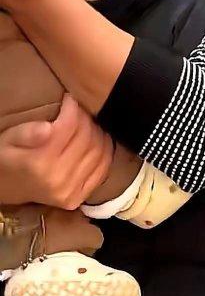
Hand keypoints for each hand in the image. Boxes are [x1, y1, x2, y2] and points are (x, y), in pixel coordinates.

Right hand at [0, 94, 113, 209]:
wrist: (5, 188)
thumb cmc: (6, 158)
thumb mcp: (7, 140)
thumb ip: (26, 133)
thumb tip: (47, 128)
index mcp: (39, 162)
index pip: (69, 126)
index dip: (73, 107)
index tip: (70, 98)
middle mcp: (59, 178)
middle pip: (87, 137)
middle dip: (86, 117)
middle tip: (80, 109)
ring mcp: (71, 190)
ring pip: (99, 151)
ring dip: (97, 131)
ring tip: (88, 122)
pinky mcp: (79, 197)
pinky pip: (103, 168)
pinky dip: (105, 150)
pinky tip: (97, 139)